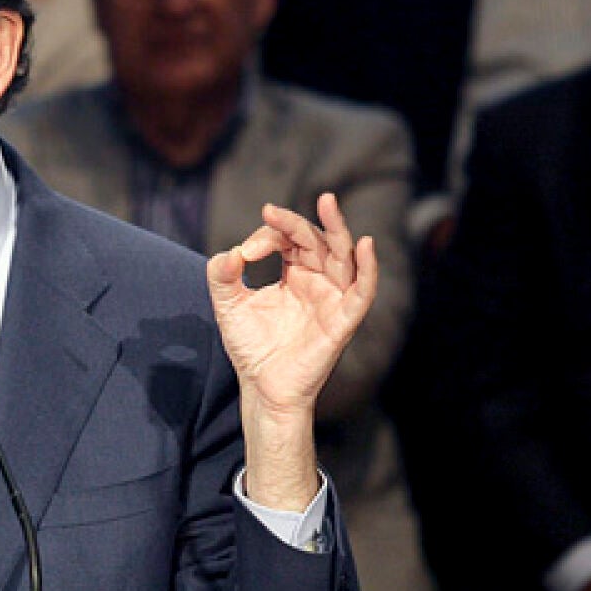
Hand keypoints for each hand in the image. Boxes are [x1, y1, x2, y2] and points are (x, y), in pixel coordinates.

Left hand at [206, 194, 377, 508]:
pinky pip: (363, 291)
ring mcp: (333, 298)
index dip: (267, 236)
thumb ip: (221, 276)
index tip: (242, 254)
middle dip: (295, 222)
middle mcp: (318, 280)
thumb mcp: (229, 305)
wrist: (263, 388)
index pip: (288, 240)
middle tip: (271, 211)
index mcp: (294, 272)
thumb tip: (229, 253)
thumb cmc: (251, 347)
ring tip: (327, 202)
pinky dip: (368, 268)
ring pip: (342, 255)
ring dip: (337, 228)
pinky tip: (366, 245)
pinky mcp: (343, 320)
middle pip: (316, 239)